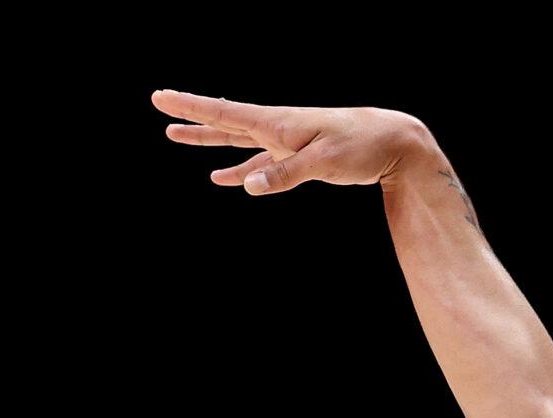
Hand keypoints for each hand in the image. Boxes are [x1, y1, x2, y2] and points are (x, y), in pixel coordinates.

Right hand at [153, 90, 434, 196]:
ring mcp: (285, 142)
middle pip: (224, 122)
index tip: (160, 97)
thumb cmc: (360, 146)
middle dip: (192, 118)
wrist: (392, 142)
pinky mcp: (297, 159)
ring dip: (209, 142)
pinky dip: (241, 171)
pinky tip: (226, 180)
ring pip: (237, 141)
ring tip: (177, 137)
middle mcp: (276, 128)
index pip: (224, 112)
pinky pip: (260, 165)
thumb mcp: (324, 162)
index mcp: (277, 123)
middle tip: (161, 110)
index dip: (190, 106)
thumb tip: (247, 185)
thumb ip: (285, 174)